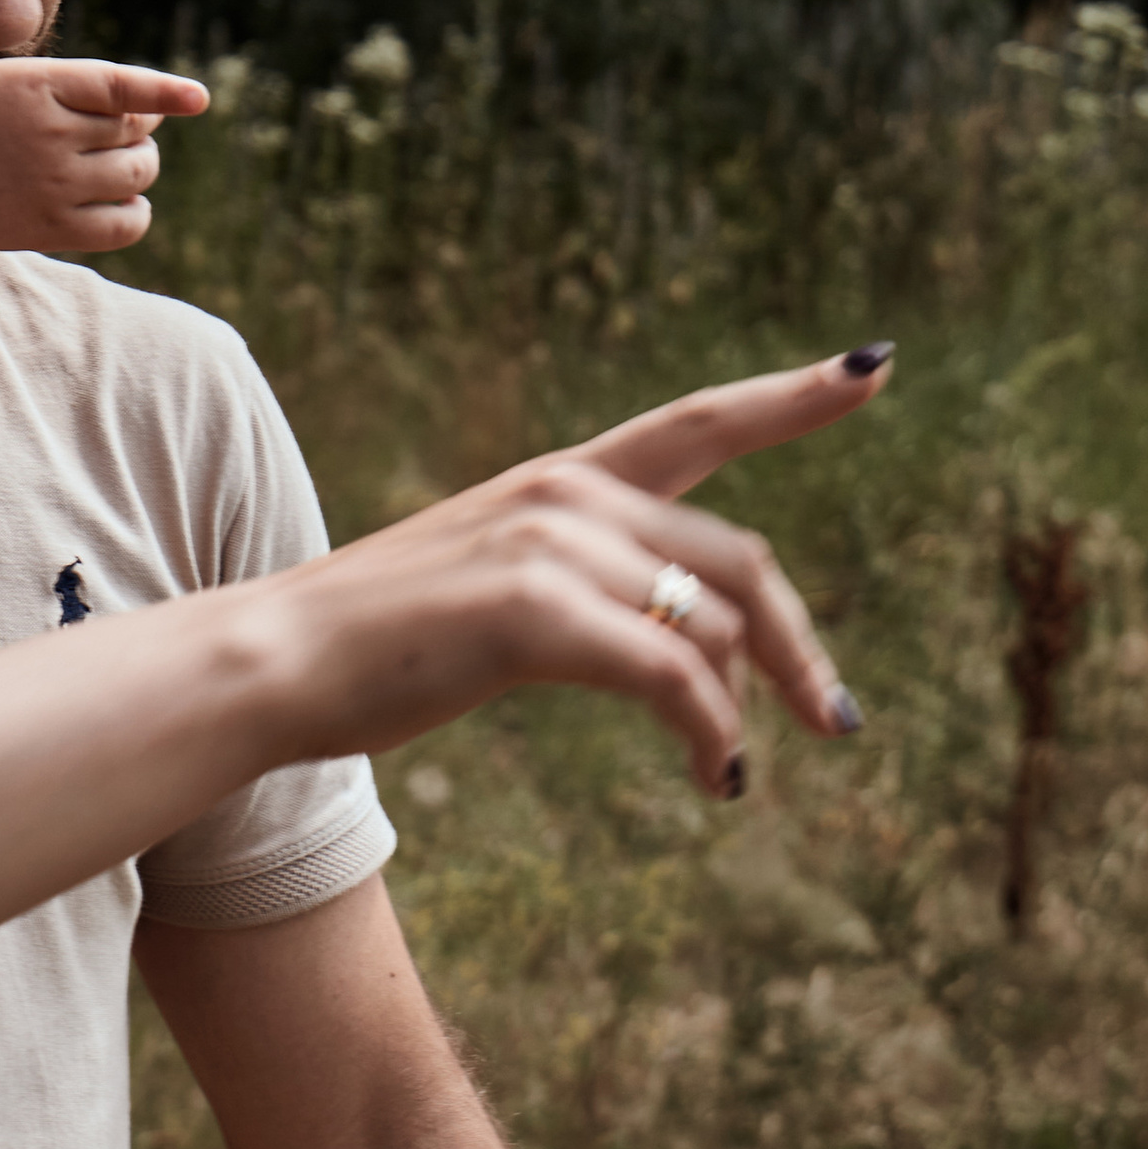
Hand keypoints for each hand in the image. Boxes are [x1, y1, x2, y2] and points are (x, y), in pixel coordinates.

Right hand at [0, 56, 209, 256]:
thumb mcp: (11, 80)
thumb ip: (76, 84)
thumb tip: (152, 110)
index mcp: (38, 85)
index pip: (119, 85)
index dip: (164, 91)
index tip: (199, 99)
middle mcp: (49, 133)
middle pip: (135, 131)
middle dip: (136, 130)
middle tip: (108, 134)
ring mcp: (52, 183)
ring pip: (137, 172)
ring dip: (139, 166)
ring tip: (115, 164)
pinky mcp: (51, 228)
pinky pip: (125, 223)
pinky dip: (137, 211)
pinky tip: (124, 202)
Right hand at [310, 348, 891, 797]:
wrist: (275, 663)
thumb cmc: (379, 645)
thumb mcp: (496, 595)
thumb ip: (588, 593)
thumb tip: (705, 658)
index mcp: (560, 482)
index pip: (697, 422)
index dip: (792, 396)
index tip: (873, 370)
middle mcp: (565, 494)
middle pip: (739, 562)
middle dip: (801, 647)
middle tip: (838, 724)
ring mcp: (549, 544)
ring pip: (713, 626)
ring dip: (751, 708)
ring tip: (732, 774)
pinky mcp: (533, 607)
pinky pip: (671, 674)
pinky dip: (710, 733)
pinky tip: (714, 778)